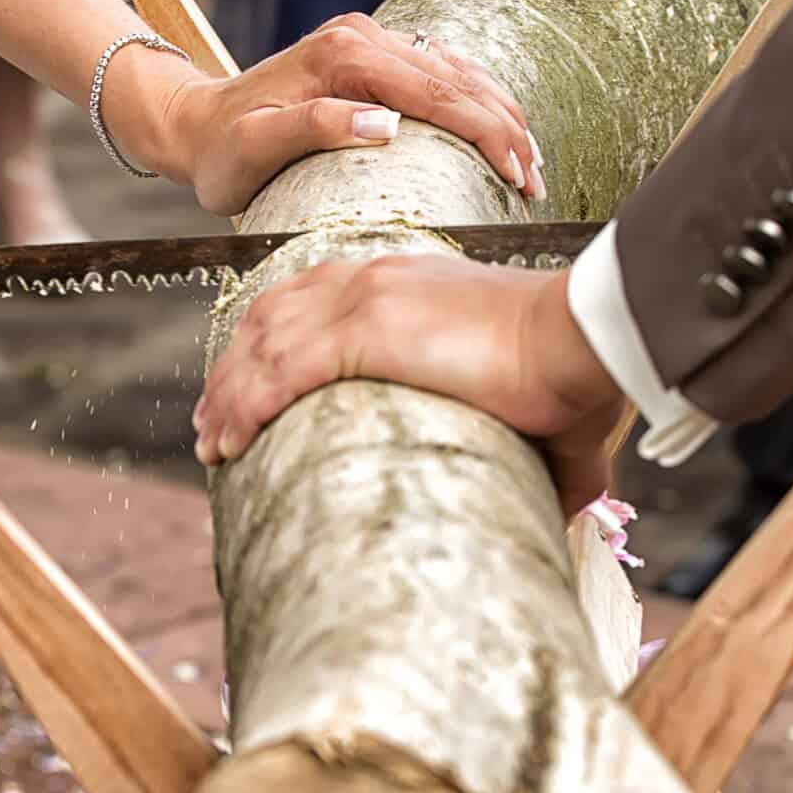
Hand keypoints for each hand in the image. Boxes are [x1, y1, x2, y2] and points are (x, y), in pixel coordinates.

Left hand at [117, 13, 542, 215]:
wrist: (195, 124)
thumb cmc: (222, 152)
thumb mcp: (255, 149)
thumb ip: (315, 129)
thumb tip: (385, 124)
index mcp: (344, 57)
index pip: (437, 94)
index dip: (487, 134)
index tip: (518, 174)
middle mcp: (363, 37)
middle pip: (458, 81)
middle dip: (505, 129)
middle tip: (537, 180)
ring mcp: (371, 40)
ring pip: (458, 73)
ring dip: (499, 115)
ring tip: (531, 161)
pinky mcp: (373, 54)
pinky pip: (440, 73)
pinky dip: (477, 100)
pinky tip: (501, 128)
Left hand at [193, 257, 623, 518]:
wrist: (582, 340)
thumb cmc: (574, 377)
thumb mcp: (538, 409)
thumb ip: (542, 458)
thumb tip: (566, 513)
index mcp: (406, 283)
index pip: (317, 298)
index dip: (276, 341)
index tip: (255, 386)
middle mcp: (374, 279)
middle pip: (274, 315)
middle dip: (235, 370)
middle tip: (214, 421)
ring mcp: (365, 298)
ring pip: (263, 343)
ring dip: (228, 395)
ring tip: (210, 442)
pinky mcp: (363, 330)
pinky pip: (277, 370)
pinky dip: (243, 406)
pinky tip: (228, 441)